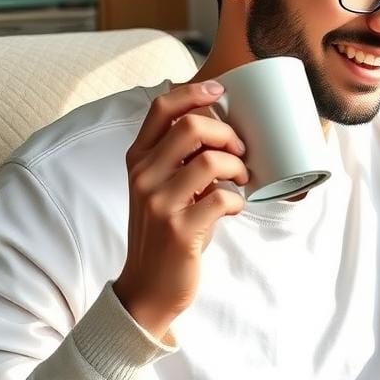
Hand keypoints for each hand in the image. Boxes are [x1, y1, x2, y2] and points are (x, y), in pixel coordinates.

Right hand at [113, 80, 247, 339]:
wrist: (148, 287)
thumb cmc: (165, 233)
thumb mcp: (161, 189)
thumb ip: (178, 160)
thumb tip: (222, 128)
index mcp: (138, 160)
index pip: (162, 108)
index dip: (195, 92)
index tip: (221, 91)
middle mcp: (144, 176)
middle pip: (192, 127)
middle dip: (227, 134)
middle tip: (240, 152)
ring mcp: (160, 203)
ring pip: (209, 161)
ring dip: (237, 167)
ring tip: (241, 181)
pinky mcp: (180, 230)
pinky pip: (222, 198)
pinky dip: (237, 200)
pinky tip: (234, 208)